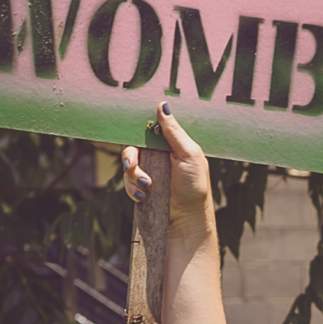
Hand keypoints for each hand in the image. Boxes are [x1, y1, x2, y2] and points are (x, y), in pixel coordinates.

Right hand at [122, 101, 212, 217]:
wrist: (188, 218)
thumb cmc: (195, 185)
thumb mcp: (189, 154)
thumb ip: (174, 131)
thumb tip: (162, 105)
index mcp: (170, 143)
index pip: (149, 128)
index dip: (139, 128)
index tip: (134, 131)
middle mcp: (157, 155)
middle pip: (133, 145)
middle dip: (130, 155)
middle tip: (132, 164)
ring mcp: (148, 171)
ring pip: (128, 164)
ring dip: (133, 175)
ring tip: (147, 186)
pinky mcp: (141, 187)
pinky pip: (127, 182)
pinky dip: (133, 189)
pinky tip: (144, 196)